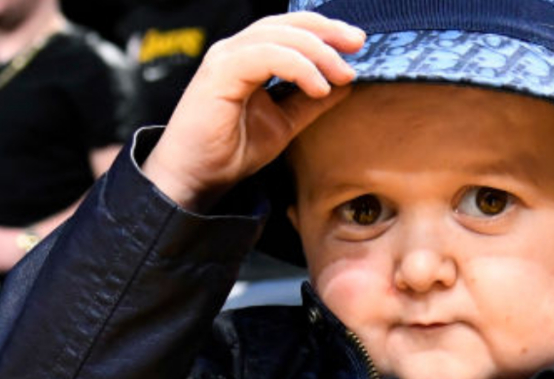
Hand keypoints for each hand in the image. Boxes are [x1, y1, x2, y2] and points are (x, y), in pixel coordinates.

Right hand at [142, 12, 365, 209]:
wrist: (194, 179)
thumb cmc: (229, 153)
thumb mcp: (283, 124)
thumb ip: (309, 103)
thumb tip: (345, 86)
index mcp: (248, 58)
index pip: (290, 29)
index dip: (325, 31)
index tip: (357, 45)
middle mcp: (235, 51)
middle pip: (287, 24)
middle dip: (327, 31)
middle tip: (358, 45)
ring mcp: (225, 59)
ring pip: (279, 37)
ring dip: (318, 52)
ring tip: (343, 74)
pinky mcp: (219, 73)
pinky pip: (266, 56)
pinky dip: (298, 67)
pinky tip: (319, 86)